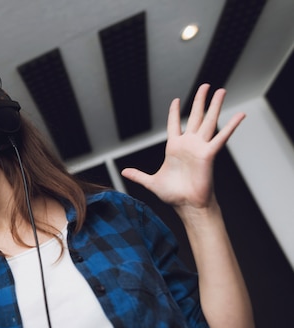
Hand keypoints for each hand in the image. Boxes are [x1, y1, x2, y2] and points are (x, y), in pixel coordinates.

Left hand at [121, 84, 244, 210]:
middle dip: (200, 101)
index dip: (175, 112)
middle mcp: (188, 144)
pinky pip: (221, 138)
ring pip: (209, 121)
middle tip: (206, 85)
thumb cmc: (173, 195)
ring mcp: (200, 148)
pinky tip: (240, 115)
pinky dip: (231, 126)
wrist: (186, 205)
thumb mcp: (151, 182)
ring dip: (215, 106)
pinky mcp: (209, 154)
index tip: (176, 100)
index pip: (174, 124)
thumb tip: (124, 173)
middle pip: (196, 117)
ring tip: (221, 90)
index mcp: (174, 148)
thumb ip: (138, 175)